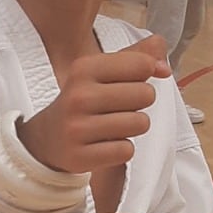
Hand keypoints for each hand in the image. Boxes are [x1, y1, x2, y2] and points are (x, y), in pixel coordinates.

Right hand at [18, 35, 171, 175]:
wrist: (48, 137)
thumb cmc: (85, 100)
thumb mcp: (103, 71)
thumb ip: (138, 57)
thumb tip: (164, 68)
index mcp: (84, 68)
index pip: (142, 64)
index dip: (144, 75)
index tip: (127, 82)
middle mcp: (78, 96)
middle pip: (146, 94)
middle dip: (140, 103)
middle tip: (120, 107)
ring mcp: (77, 127)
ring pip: (140, 123)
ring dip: (133, 127)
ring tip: (114, 125)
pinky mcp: (80, 155)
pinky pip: (126, 150)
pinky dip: (122, 150)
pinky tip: (106, 144)